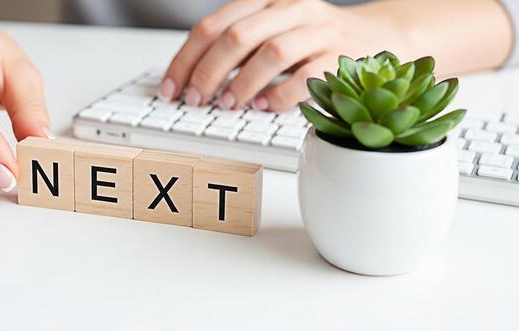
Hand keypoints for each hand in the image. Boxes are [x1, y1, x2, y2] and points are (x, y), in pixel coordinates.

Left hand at [159, 0, 406, 111]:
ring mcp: (318, 30)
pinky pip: (306, 75)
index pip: (214, 25)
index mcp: (265, 1)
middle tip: (195, 99)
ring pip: (271, 53)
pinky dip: (280, 94)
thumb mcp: (271, 31)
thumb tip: (194, 79)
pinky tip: (263, 105)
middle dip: (208, 72)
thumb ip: (238, 47)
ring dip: (242, 83)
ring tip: (228, 104)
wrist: (374, 34)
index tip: (171, 87)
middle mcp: (290, 9)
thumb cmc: (312, 38)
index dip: (186, 58)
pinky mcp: (340, 55)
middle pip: (237, 35)